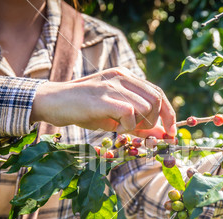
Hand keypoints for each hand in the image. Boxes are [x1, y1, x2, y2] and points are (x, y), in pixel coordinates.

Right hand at [31, 67, 175, 135]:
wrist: (51, 102)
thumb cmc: (82, 110)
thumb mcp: (114, 117)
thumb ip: (137, 124)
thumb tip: (161, 136)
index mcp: (126, 77)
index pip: (158, 93)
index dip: (169, 114)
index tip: (171, 132)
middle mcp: (122, 77)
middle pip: (157, 99)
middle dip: (156, 122)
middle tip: (139, 132)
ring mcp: (112, 85)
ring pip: (146, 107)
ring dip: (138, 125)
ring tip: (119, 128)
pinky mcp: (103, 97)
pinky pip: (130, 114)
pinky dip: (126, 127)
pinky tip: (113, 128)